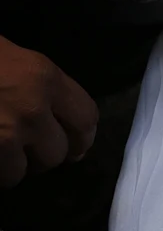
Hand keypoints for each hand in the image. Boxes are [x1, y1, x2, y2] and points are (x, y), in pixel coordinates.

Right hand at [0, 36, 97, 186]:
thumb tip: (57, 121)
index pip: (86, 118)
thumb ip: (40, 87)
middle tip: (28, 152)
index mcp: (45, 77)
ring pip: (24, 172)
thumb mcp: (13, 58)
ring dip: (13, 168)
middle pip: (57, 152)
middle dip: (43, 156)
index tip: (73, 147)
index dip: (81, 138)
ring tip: (0, 154)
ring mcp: (4, 134)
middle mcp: (32, 108)